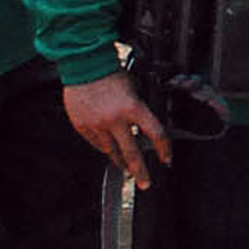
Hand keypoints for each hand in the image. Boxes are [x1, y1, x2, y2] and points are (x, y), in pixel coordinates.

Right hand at [65, 73, 172, 187]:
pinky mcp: (82, 126)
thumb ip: (140, 109)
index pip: (155, 133)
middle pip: (131, 152)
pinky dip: (105, 147)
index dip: (164, 148)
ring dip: (121, 161)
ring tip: (127, 169)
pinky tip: (110, 151)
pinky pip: (96, 143)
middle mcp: (115, 119)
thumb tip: (147, 127)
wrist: (84, 64)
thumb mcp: (135, 88)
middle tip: (146, 184)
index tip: (167, 159)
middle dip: (140, 171)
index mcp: (133, 107)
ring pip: (111, 151)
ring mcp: (96, 124)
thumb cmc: (113, 73)